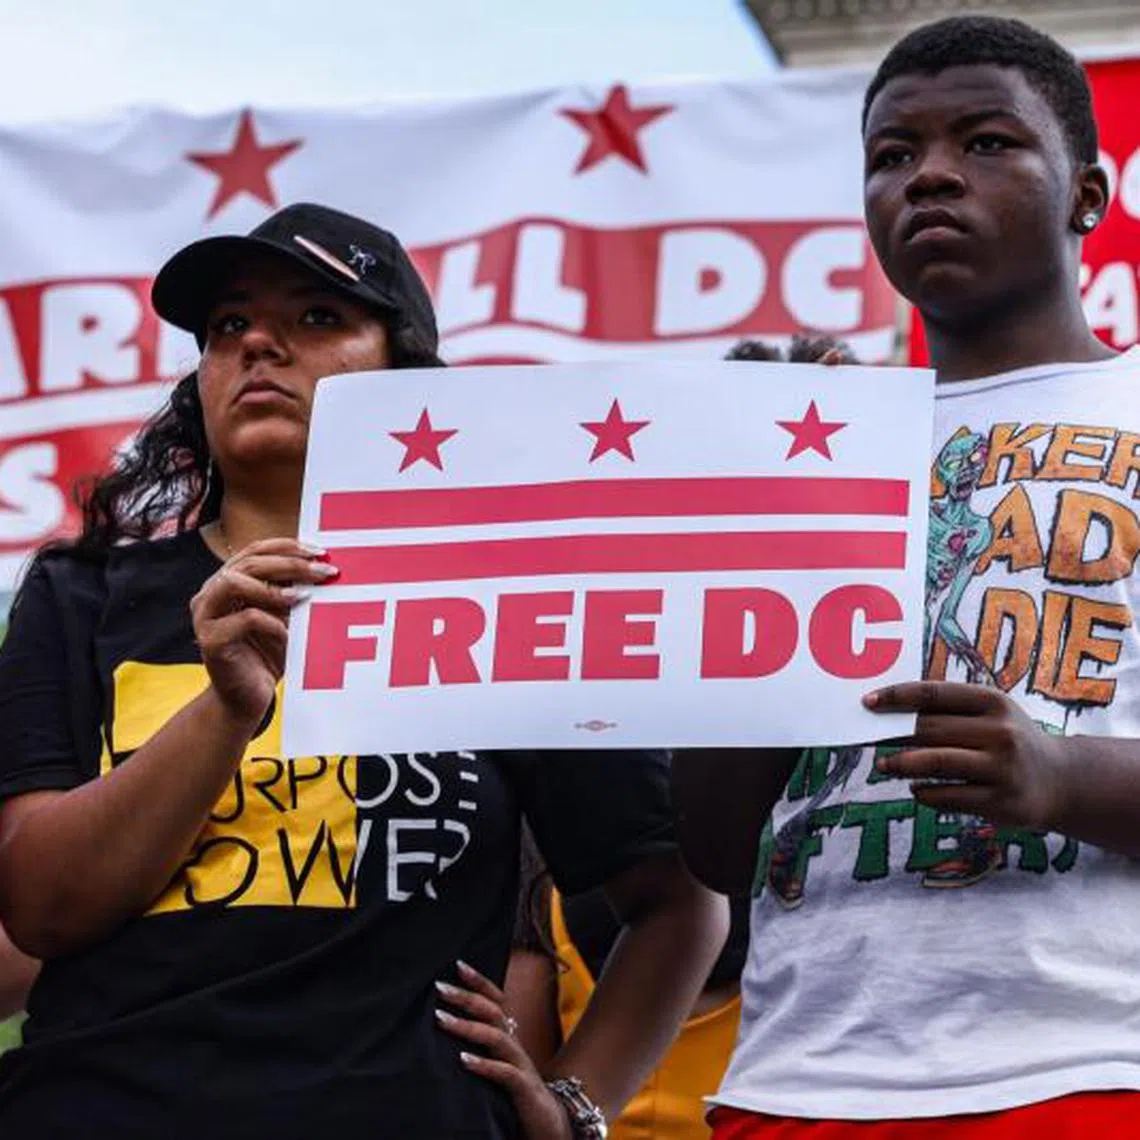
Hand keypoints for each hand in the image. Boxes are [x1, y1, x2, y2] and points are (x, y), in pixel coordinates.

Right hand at [190, 538, 337, 726]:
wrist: (247, 700)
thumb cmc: (268, 655)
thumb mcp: (285, 617)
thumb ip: (293, 592)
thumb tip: (324, 569)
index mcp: (227, 582)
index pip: (255, 550)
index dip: (287, 546)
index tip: (320, 551)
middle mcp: (211, 594)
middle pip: (248, 563)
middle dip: (289, 564)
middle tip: (323, 572)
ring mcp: (206, 616)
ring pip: (234, 582)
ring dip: (275, 587)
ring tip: (304, 597)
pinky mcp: (210, 640)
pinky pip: (245, 619)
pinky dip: (272, 622)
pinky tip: (289, 633)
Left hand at [436, 960, 572, 1139]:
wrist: (551, 1124)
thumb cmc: (517, 1093)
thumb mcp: (499, 1063)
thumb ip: (482, 1046)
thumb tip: (449, 1028)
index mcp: (509, 1037)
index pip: (496, 1000)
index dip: (479, 982)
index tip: (457, 965)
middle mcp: (515, 1045)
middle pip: (493, 1011)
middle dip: (466, 997)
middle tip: (440, 987)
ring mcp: (520, 1065)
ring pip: (496, 1037)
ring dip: (468, 1027)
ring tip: (442, 1020)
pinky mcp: (524, 1089)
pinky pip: (505, 1073)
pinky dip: (485, 1064)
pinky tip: (464, 1060)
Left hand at [866, 681, 1067, 829]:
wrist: (1060, 781)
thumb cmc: (1008, 740)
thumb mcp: (991, 714)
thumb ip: (949, 710)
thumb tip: (888, 711)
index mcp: (994, 702)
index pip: (935, 694)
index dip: (897, 696)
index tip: (868, 702)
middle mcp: (1001, 733)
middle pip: (930, 729)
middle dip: (893, 734)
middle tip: (868, 739)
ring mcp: (1002, 769)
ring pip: (936, 763)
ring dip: (901, 764)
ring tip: (883, 766)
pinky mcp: (1001, 802)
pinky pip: (948, 796)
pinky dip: (924, 793)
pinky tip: (916, 790)